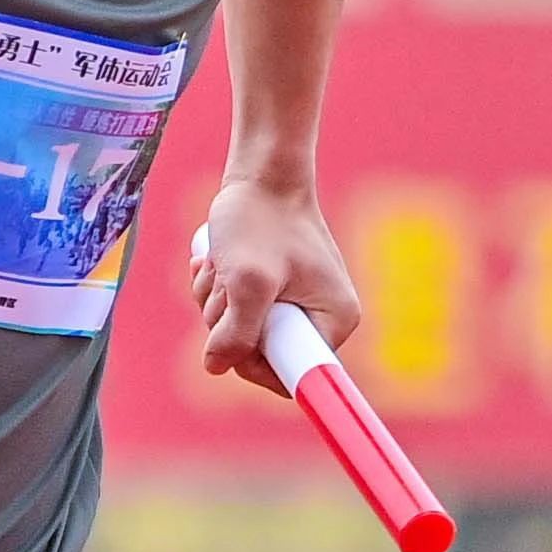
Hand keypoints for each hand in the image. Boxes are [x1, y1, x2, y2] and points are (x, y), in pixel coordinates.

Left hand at [193, 174, 362, 395]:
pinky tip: (218, 261)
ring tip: (223, 264)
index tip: (238, 327)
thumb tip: (216, 366)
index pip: (293, 376)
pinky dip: (219, 291)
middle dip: (230, 324)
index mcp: (335, 321)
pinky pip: (235, 313)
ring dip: (218, 304)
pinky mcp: (273, 291)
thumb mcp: (247, 280)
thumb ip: (235, 333)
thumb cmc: (261, 219)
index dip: (257, 363)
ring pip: (241, 333)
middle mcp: (321, 318)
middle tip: (228, 284)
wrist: (261, 175)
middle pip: (261, 354)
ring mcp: (296, 304)